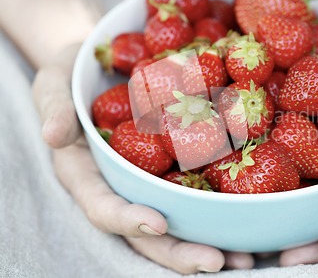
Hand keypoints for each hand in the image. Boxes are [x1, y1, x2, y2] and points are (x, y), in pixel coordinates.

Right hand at [32, 45, 253, 273]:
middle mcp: (126, 186)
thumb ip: (53, 106)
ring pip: (184, 217)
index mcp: (90, 176)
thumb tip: (53, 136)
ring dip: (215, 238)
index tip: (157, 224)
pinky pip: (205, 183)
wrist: (107, 62)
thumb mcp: (54, 82)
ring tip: (248, 252)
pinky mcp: (182, 160)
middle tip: (220, 261)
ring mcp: (156, 177)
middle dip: (183, 251)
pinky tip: (261, 207)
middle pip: (152, 231)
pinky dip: (230, 200)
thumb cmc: (74, 74)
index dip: (128, 220)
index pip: (105, 208)